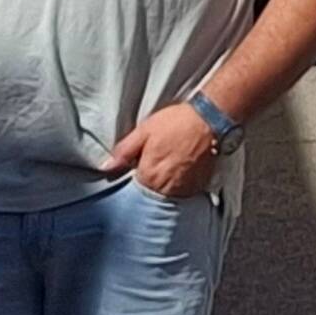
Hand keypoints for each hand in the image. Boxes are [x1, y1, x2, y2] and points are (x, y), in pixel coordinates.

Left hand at [103, 99, 221, 201]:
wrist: (209, 119)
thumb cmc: (176, 122)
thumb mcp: (144, 130)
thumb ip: (124, 151)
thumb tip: (106, 167)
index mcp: (149, 176)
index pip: (133, 190)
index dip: (135, 178)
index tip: (138, 169)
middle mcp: (166, 188)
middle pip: (151, 194)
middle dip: (151, 182)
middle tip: (157, 164)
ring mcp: (184, 189)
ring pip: (168, 195)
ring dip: (166, 185)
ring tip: (170, 165)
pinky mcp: (198, 186)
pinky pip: (184, 193)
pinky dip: (181, 185)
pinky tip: (182, 169)